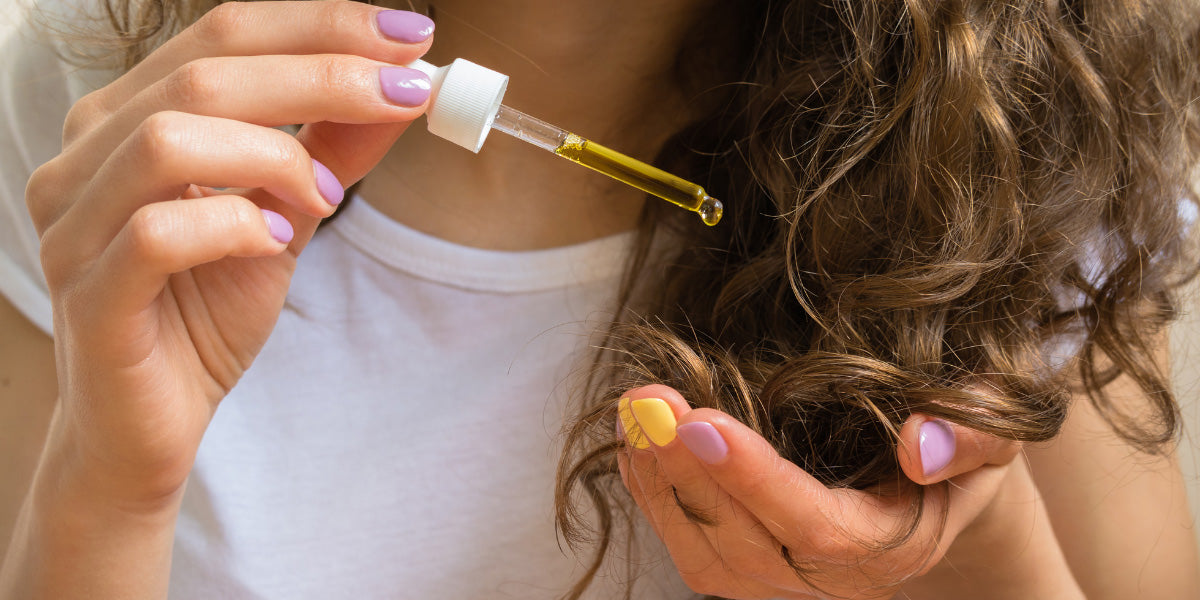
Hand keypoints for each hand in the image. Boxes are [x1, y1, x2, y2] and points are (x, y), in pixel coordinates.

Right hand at [25, 0, 433, 507]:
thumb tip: (401, 89)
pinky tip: (272, 241)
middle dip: (323, 73)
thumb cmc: (206, 311)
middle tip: (406, 93)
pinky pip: (157, 234)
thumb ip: (331, 151)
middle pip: (203, 74)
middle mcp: (86, 156)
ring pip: (169, 139)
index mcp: (127, 118)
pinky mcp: (87, 295)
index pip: (223, 35)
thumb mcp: (284, 214)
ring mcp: (73, 224)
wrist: (152, 422)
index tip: (411, 37)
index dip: (321, 26)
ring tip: (324, 197)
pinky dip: (232, 226)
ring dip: (273, 155)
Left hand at [616, 384, 1049, 598]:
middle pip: (746, 547)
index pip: (816, 529)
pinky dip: (656, 501)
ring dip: (660, 486)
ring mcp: (788, 583)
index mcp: (893, 545)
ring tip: (635, 414)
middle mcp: (836, 581)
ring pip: (707, 559)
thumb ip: (972, 436)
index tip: (702, 421)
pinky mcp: (752, 570)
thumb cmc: (962, 446)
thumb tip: (918, 444)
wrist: (939, 485)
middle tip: (648, 400)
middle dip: (687, 472)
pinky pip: (693, 551)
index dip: (754, 479)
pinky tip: (637, 449)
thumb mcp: (995, 429)